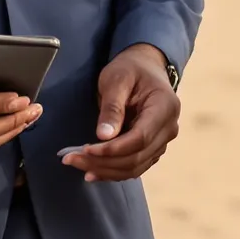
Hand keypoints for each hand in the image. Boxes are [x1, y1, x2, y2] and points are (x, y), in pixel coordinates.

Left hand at [61, 45, 179, 182]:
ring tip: (77, 164)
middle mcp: (169, 128)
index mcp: (165, 107)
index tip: (86, 150)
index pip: (140, 138)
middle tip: (71, 158)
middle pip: (136, 157)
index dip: (113, 149)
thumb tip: (103, 136)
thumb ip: (112, 107)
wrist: (145, 67)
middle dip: (103, 162)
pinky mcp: (153, 148)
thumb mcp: (117, 80)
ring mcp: (163, 141)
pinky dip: (113, 171)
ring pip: (135, 167)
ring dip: (105, 170)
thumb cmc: (130, 69)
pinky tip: (92, 170)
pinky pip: (134, 166)